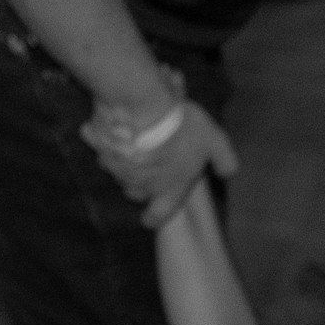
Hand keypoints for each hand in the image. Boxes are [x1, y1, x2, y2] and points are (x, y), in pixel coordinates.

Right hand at [84, 94, 238, 227]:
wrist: (142, 106)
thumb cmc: (182, 131)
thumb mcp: (215, 143)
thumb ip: (224, 161)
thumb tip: (227, 173)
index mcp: (168, 189)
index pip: (158, 214)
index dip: (154, 217)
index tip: (149, 218)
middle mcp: (138, 184)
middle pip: (134, 192)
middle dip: (138, 185)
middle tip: (146, 169)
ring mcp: (114, 166)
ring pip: (117, 170)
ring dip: (123, 161)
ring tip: (131, 143)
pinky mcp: (97, 145)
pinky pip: (100, 144)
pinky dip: (105, 138)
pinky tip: (113, 125)